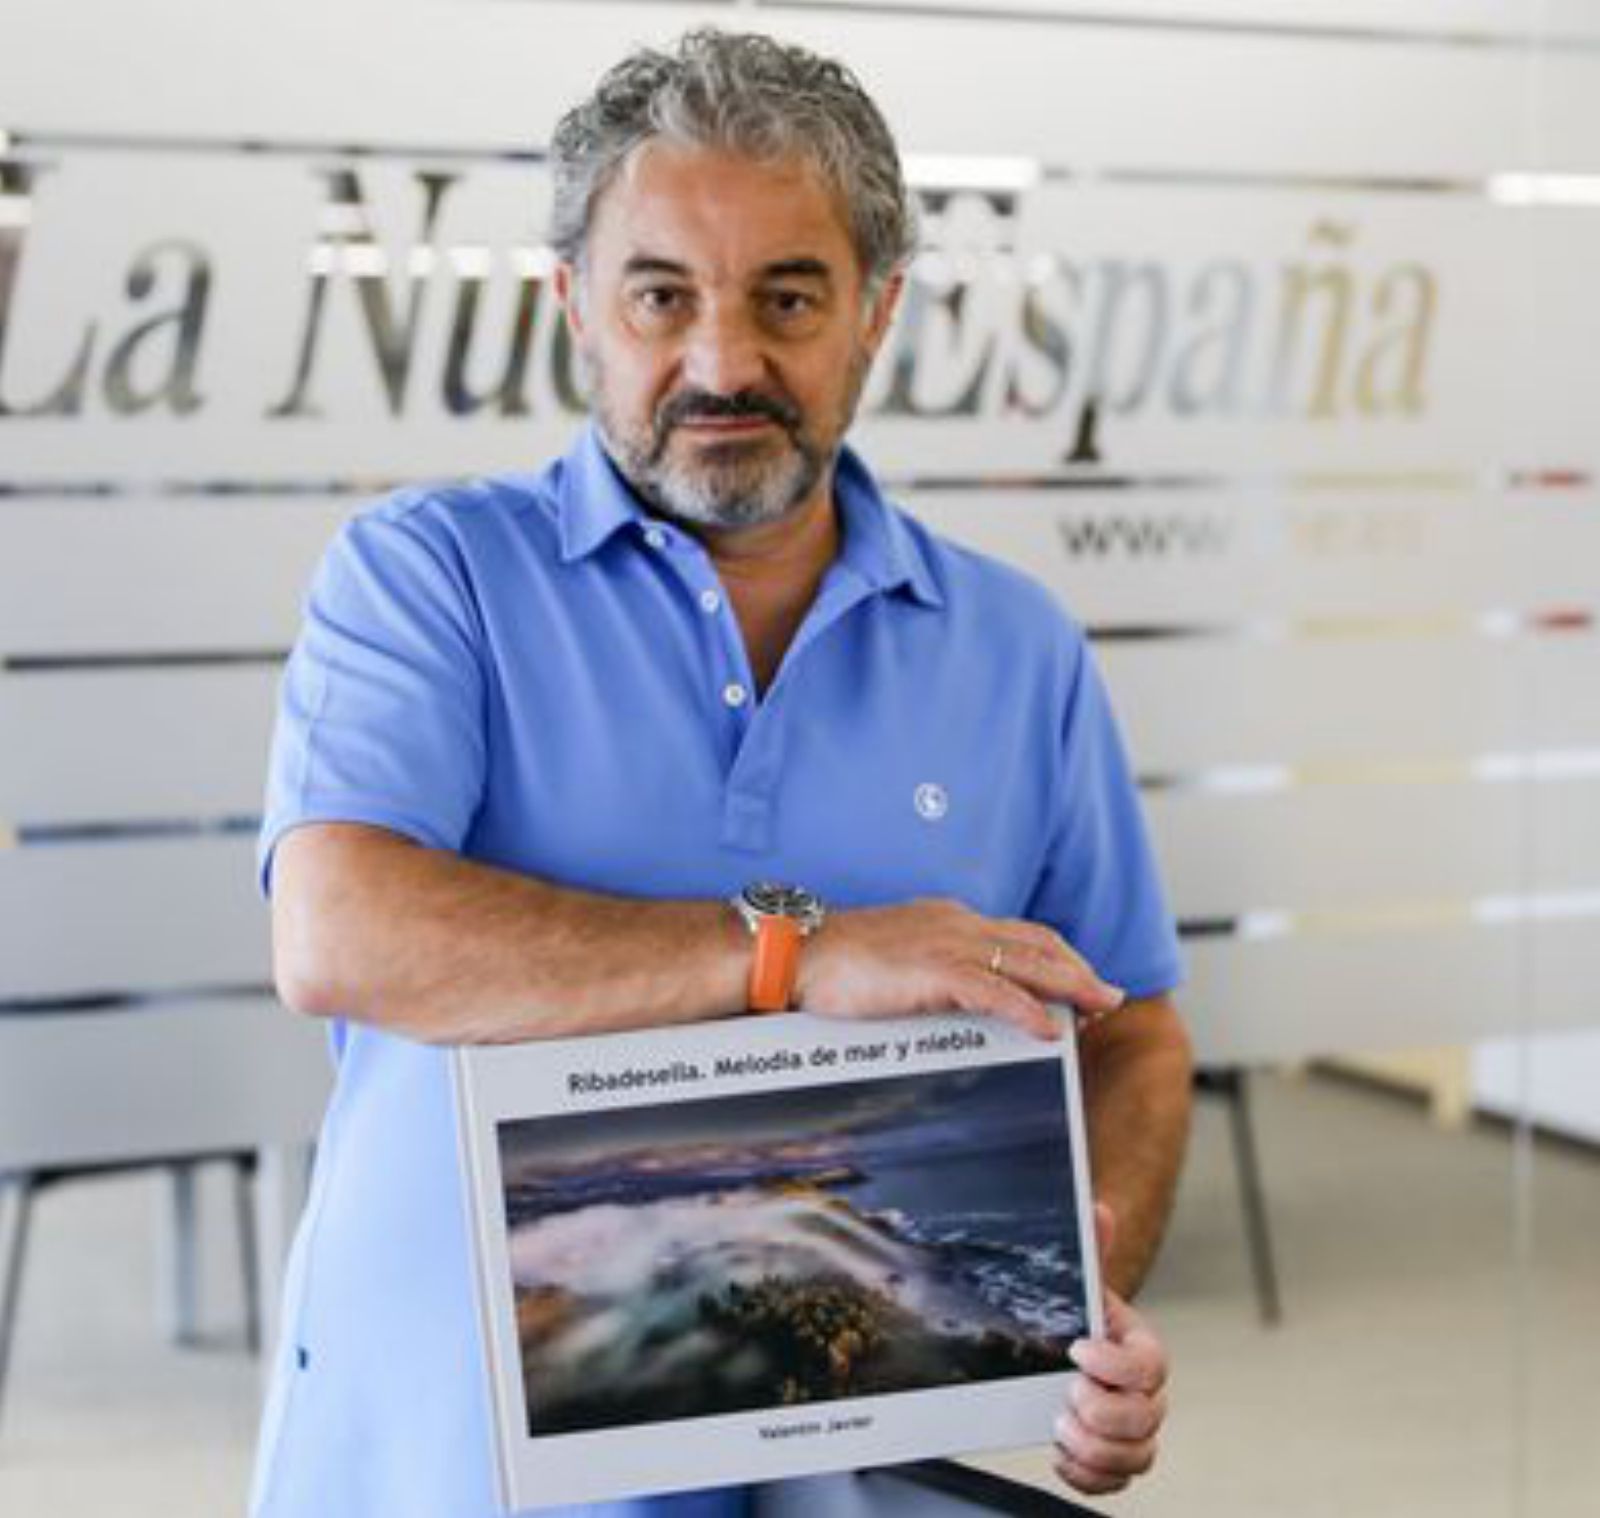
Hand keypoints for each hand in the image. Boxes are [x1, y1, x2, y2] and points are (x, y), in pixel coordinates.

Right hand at [794, 897, 1124, 1039]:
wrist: (797, 951)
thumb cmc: (833, 963)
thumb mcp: (896, 960)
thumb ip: (930, 971)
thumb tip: (952, 998)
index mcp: (947, 920)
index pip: (1016, 934)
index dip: (1055, 957)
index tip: (1079, 980)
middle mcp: (956, 925)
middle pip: (1036, 945)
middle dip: (1078, 970)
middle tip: (1109, 996)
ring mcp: (946, 945)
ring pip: (1027, 963)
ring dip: (1071, 986)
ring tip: (1101, 1007)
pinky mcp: (933, 970)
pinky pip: (994, 991)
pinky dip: (1028, 1010)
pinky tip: (1049, 1030)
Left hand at [1053, 1204, 1168, 1496]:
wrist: (1067, 1350)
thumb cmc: (1080, 1316)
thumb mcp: (1081, 1283)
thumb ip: (1091, 1249)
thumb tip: (1098, 1209)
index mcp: (1140, 1350)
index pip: (1150, 1365)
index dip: (1116, 1364)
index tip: (1077, 1350)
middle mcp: (1145, 1395)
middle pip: (1148, 1420)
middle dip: (1104, 1412)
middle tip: (1066, 1397)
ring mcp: (1132, 1429)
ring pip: (1138, 1456)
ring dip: (1096, 1449)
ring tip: (1061, 1427)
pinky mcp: (1113, 1457)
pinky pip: (1116, 1482)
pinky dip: (1090, 1476)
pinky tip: (1061, 1456)